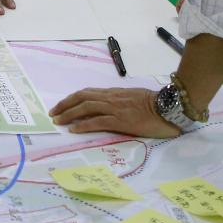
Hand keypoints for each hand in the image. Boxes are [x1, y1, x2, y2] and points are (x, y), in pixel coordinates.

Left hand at [50, 86, 177, 137]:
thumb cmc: (155, 105)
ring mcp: (115, 108)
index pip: (88, 92)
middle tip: (54, 113)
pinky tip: (74, 129)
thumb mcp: (133, 98)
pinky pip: (97, 121)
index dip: (73, 98)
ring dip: (69, 114)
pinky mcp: (120, 120)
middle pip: (82, 97)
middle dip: (65, 104)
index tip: (62, 105)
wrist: (168, 108)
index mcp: (114, 93)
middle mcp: (111, 98)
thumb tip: (108, 106)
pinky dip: (83, 125)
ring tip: (58, 121)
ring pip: (86, 108)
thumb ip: (119, 101)